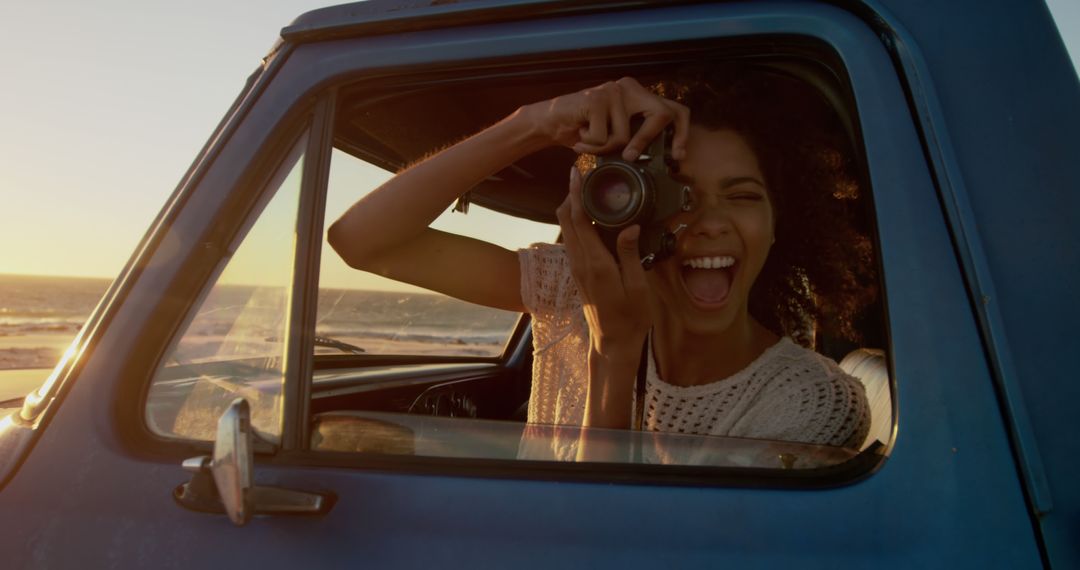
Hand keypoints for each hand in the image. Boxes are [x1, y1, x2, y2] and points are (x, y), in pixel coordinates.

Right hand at [523, 77, 689, 160]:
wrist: (551, 123)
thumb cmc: (585, 132)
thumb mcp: (617, 136)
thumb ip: (638, 138)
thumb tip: (665, 159)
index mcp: (640, 96)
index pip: (674, 109)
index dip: (682, 133)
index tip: (679, 156)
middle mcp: (630, 88)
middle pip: (661, 114)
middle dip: (648, 141)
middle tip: (630, 157)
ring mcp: (614, 90)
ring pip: (625, 136)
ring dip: (604, 150)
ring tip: (588, 144)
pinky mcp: (597, 98)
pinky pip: (603, 136)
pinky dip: (589, 146)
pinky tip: (579, 137)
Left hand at [556, 166, 652, 353]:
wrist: (612, 342)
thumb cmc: (630, 318)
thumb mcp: (638, 287)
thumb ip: (630, 255)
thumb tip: (630, 227)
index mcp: (595, 263)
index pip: (579, 220)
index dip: (576, 194)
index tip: (577, 173)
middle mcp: (580, 263)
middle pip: (566, 220)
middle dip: (570, 194)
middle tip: (580, 173)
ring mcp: (577, 268)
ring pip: (566, 229)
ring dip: (571, 207)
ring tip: (585, 188)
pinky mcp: (579, 273)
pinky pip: (572, 240)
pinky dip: (576, 222)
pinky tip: (589, 215)